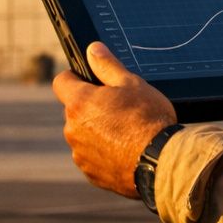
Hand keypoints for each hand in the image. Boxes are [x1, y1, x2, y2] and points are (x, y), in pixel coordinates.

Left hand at [53, 42, 177, 197]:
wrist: (160, 161)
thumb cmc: (147, 118)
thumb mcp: (131, 83)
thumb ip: (107, 65)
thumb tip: (92, 49)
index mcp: (79, 103)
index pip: (61, 81)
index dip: (75, 77)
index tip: (91, 79)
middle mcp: (72, 130)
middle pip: (74, 110)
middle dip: (91, 106)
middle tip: (119, 106)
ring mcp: (80, 154)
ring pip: (83, 135)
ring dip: (97, 131)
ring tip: (126, 131)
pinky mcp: (91, 174)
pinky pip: (92, 157)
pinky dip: (104, 152)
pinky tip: (126, 150)